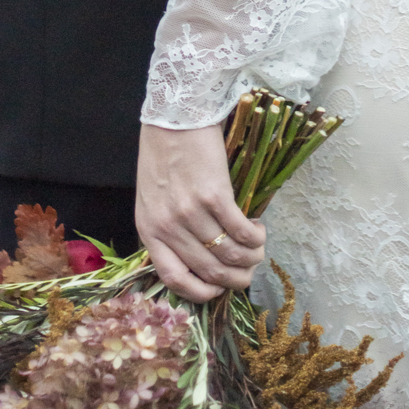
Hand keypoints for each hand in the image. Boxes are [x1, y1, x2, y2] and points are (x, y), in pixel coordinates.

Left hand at [136, 122, 265, 302]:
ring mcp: (190, 213)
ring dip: (251, 257)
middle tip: (250, 269)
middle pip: (208, 271)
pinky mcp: (214, 196)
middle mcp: (168, 227)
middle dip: (236, 278)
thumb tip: (203, 254)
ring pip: (228, 255)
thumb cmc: (163, 154)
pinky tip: (259, 230)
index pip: (174, 278)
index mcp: (149, 230)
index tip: (218, 288)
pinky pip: (240, 231)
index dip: (201, 292)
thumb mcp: (153, 198)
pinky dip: (255, 237)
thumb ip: (169, 227)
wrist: (174, 117)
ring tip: (258, 247)